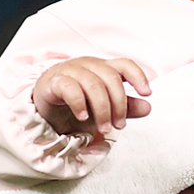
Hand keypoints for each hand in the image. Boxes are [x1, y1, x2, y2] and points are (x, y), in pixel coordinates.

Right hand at [32, 57, 151, 134]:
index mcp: (104, 68)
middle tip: (119, 125)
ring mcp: (71, 70)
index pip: (125, 65)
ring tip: (103, 128)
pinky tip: (83, 117)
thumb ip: (126, 107)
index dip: (138, 77)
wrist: (46, 107)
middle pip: (111, 79)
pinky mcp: (54, 81)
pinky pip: (70, 88)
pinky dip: (80, 104)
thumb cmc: (78, 103)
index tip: (146, 93)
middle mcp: (89, 65)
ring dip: (102, 110)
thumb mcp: (106, 107)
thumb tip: (148, 108)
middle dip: (119, 105)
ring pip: (93, 84)